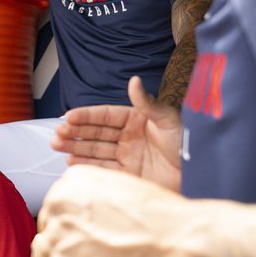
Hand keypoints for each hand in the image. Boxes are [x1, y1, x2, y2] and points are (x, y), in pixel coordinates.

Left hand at [33, 166, 198, 256]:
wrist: (180, 243)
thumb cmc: (163, 221)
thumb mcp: (122, 191)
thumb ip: (93, 202)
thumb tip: (84, 221)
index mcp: (73, 180)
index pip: (53, 207)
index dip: (72, 225)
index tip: (89, 234)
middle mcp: (59, 204)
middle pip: (46, 231)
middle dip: (66, 244)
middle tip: (95, 254)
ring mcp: (58, 237)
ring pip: (42, 256)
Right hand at [52, 75, 183, 191]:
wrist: (198, 174)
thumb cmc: (187, 144)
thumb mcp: (167, 120)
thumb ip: (146, 102)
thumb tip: (133, 80)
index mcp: (137, 120)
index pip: (106, 116)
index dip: (87, 116)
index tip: (68, 117)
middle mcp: (129, 137)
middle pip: (97, 133)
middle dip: (76, 133)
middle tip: (58, 134)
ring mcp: (128, 157)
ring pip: (96, 151)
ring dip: (76, 148)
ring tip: (58, 146)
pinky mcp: (129, 176)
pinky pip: (104, 170)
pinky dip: (87, 167)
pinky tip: (72, 163)